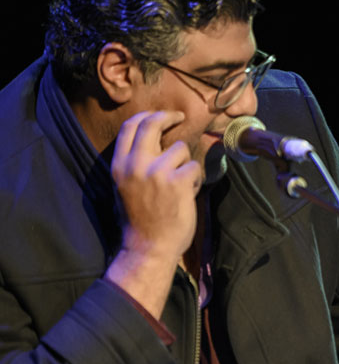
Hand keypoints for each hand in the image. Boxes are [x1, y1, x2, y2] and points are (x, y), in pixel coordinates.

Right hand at [104, 111, 201, 317]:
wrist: (148, 248)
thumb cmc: (140, 220)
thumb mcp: (123, 187)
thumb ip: (133, 162)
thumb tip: (152, 139)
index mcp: (118, 166)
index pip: (129, 127)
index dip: (147, 115)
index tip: (161, 116)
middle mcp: (135, 165)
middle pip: (152, 124)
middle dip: (168, 117)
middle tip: (179, 118)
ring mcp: (156, 172)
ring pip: (180, 149)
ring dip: (185, 164)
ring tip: (179, 185)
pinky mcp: (177, 181)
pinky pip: (194, 167)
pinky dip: (195, 179)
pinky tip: (187, 194)